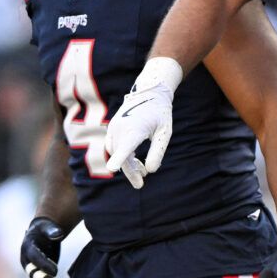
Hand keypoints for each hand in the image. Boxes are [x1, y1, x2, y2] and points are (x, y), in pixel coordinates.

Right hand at [21, 216, 64, 277]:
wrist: (40, 233)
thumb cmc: (45, 229)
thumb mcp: (47, 227)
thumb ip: (52, 230)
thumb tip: (58, 234)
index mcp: (27, 247)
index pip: (35, 258)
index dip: (44, 265)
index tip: (56, 272)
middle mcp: (26, 260)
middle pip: (34, 273)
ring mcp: (30, 268)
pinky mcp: (36, 274)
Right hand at [105, 57, 181, 188]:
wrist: (150, 93)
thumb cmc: (160, 114)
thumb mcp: (164, 133)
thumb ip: (157, 152)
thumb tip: (150, 172)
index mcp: (136, 128)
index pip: (126, 146)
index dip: (119, 158)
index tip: (112, 168)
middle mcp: (121, 127)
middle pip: (122, 156)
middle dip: (130, 172)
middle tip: (140, 184)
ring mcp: (114, 127)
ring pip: (116, 152)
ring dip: (127, 165)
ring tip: (142, 172)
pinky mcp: (112, 128)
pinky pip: (114, 147)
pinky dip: (123, 156)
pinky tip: (135, 162)